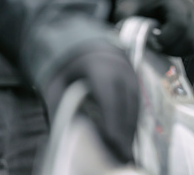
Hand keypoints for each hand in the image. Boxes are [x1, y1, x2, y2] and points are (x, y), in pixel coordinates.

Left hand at [40, 44, 138, 162]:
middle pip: (127, 102)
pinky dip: (134, 116)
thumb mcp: (55, 81)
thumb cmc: (66, 63)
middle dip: (126, 129)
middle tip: (123, 153)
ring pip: (136, 101)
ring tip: (127, 147)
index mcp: (99, 66)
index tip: (113, 142)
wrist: (79, 40)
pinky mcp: (134, 74)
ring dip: (132, 125)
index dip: (113, 120)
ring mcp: (130, 69)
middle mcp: (120, 66)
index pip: (109, 97)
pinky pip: (138, 97)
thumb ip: (58, 104)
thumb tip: (65, 132)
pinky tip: (129, 132)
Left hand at [114, 0, 193, 56]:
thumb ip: (125, 19)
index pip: (180, 25)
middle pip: (189, 37)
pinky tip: (169, 47)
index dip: (166, 39)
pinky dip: (183, 51)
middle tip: (155, 47)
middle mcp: (190, 7)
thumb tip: (124, 40)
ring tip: (162, 47)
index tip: (151, 41)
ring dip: (177, 52)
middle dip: (170, 48)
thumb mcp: (127, 4)